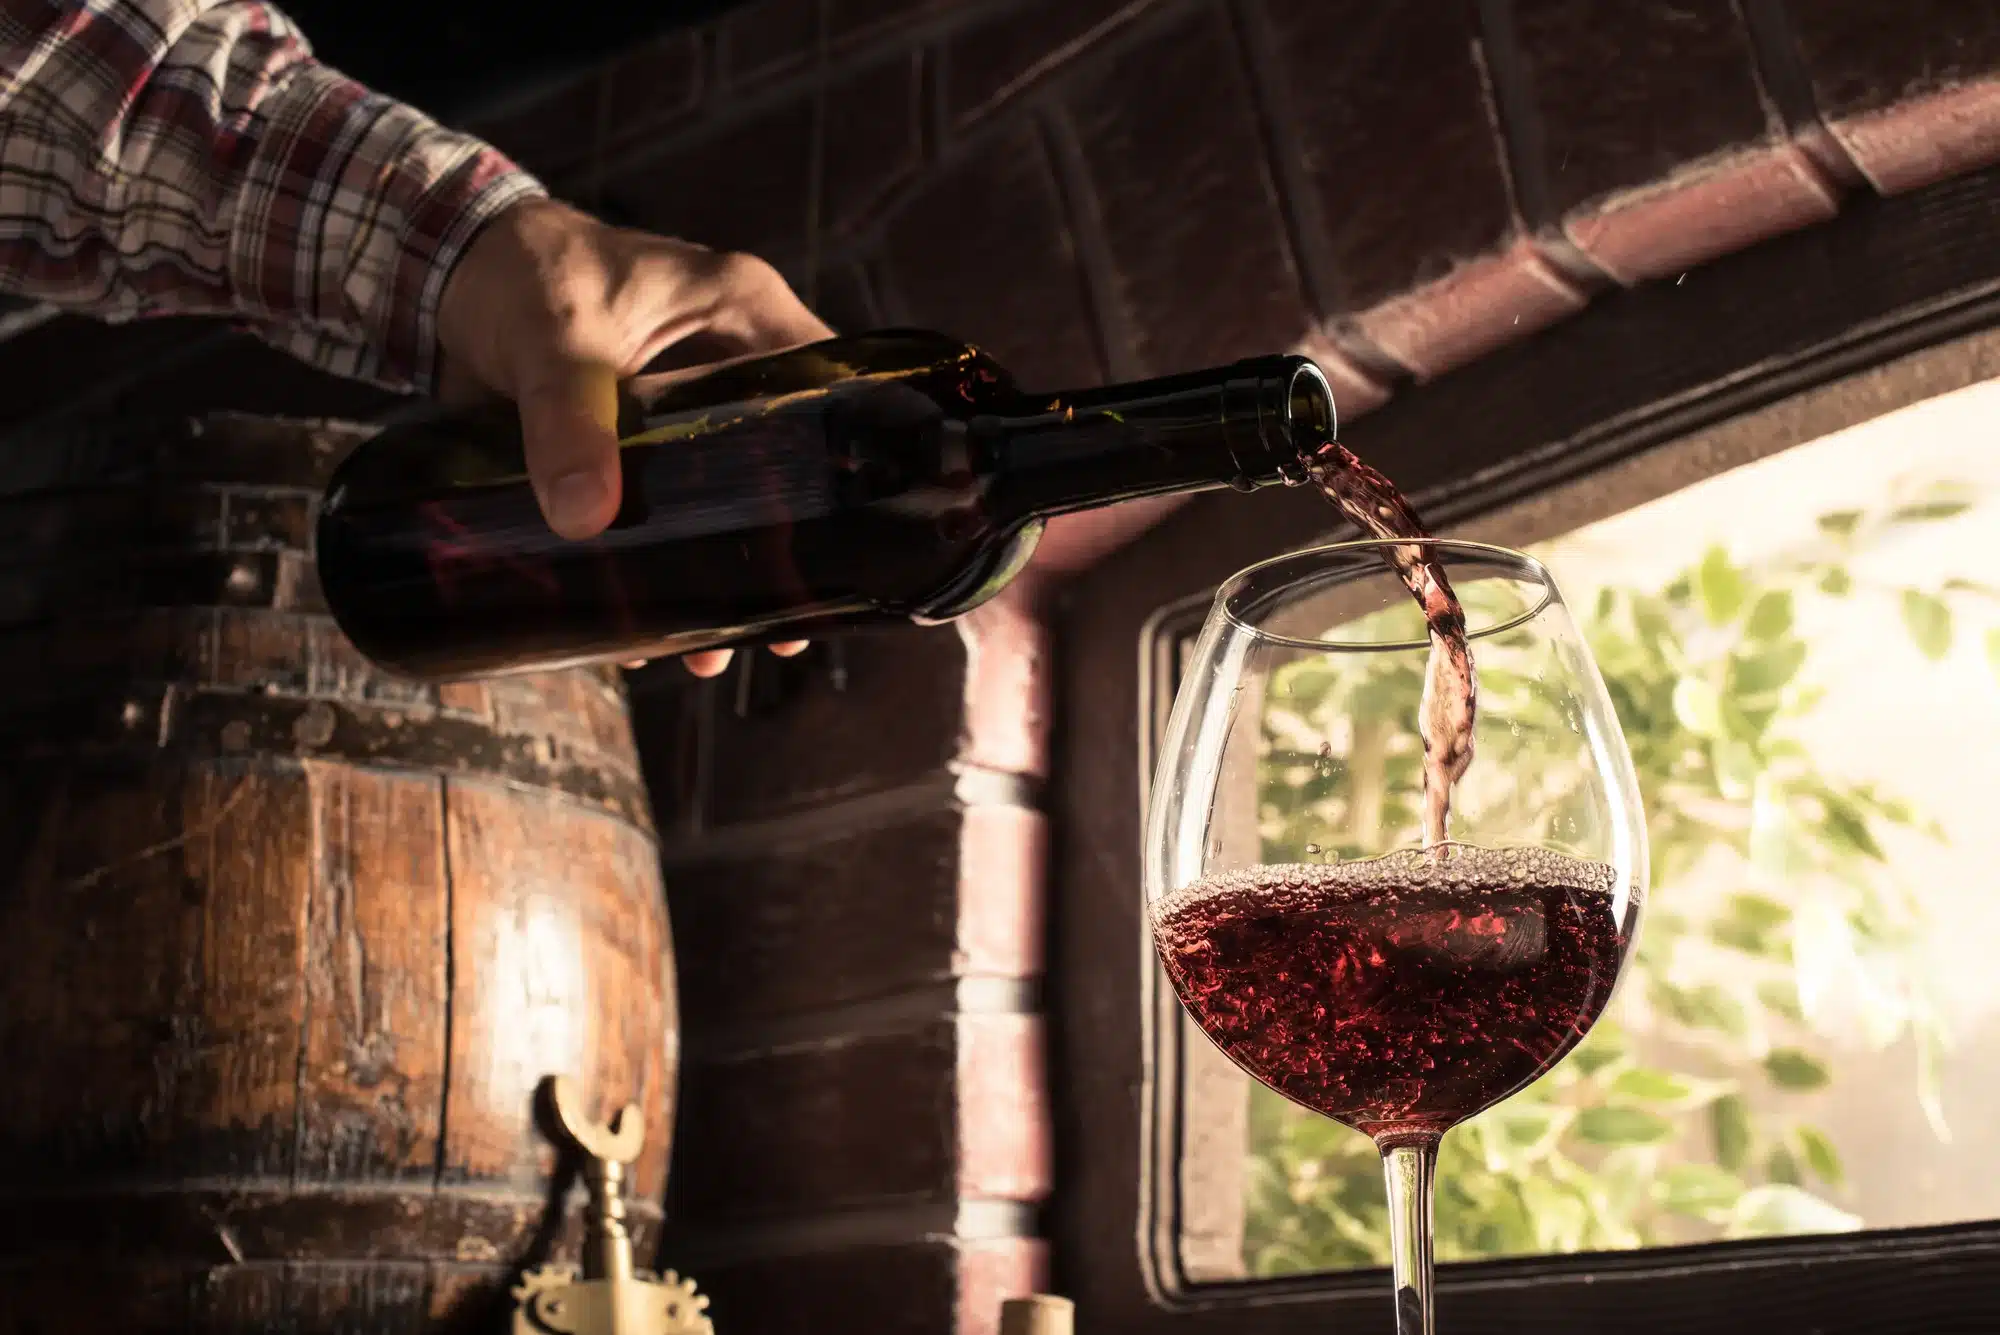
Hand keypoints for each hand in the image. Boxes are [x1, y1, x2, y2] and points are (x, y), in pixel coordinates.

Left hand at [435, 198, 829, 676]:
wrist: (441, 270)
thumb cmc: (521, 271)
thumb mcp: (554, 338)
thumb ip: (565, 420)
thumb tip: (582, 518)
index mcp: (743, 312)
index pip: (831, 381)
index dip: (846, 460)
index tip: (845, 544)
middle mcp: (729, 359)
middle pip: (784, 462)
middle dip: (778, 551)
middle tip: (777, 631)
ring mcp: (684, 407)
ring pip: (725, 497)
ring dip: (716, 571)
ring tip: (708, 651)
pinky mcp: (634, 442)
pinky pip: (663, 509)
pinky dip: (656, 562)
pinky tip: (641, 623)